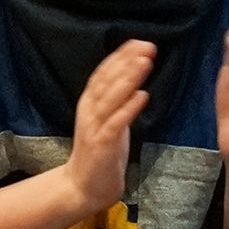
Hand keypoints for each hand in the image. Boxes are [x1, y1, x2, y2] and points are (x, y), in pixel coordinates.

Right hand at [66, 40, 151, 215]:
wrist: (81, 187)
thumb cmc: (100, 155)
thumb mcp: (108, 122)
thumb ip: (116, 102)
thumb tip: (133, 80)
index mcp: (89, 104)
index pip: (103, 73)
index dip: (120, 56)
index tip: (139, 42)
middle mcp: (89, 110)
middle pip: (107, 80)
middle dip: (127, 61)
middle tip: (147, 45)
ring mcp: (94, 126)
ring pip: (111, 97)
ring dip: (128, 78)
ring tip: (145, 62)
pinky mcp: (102, 144)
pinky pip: (117, 122)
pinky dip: (129, 107)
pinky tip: (143, 95)